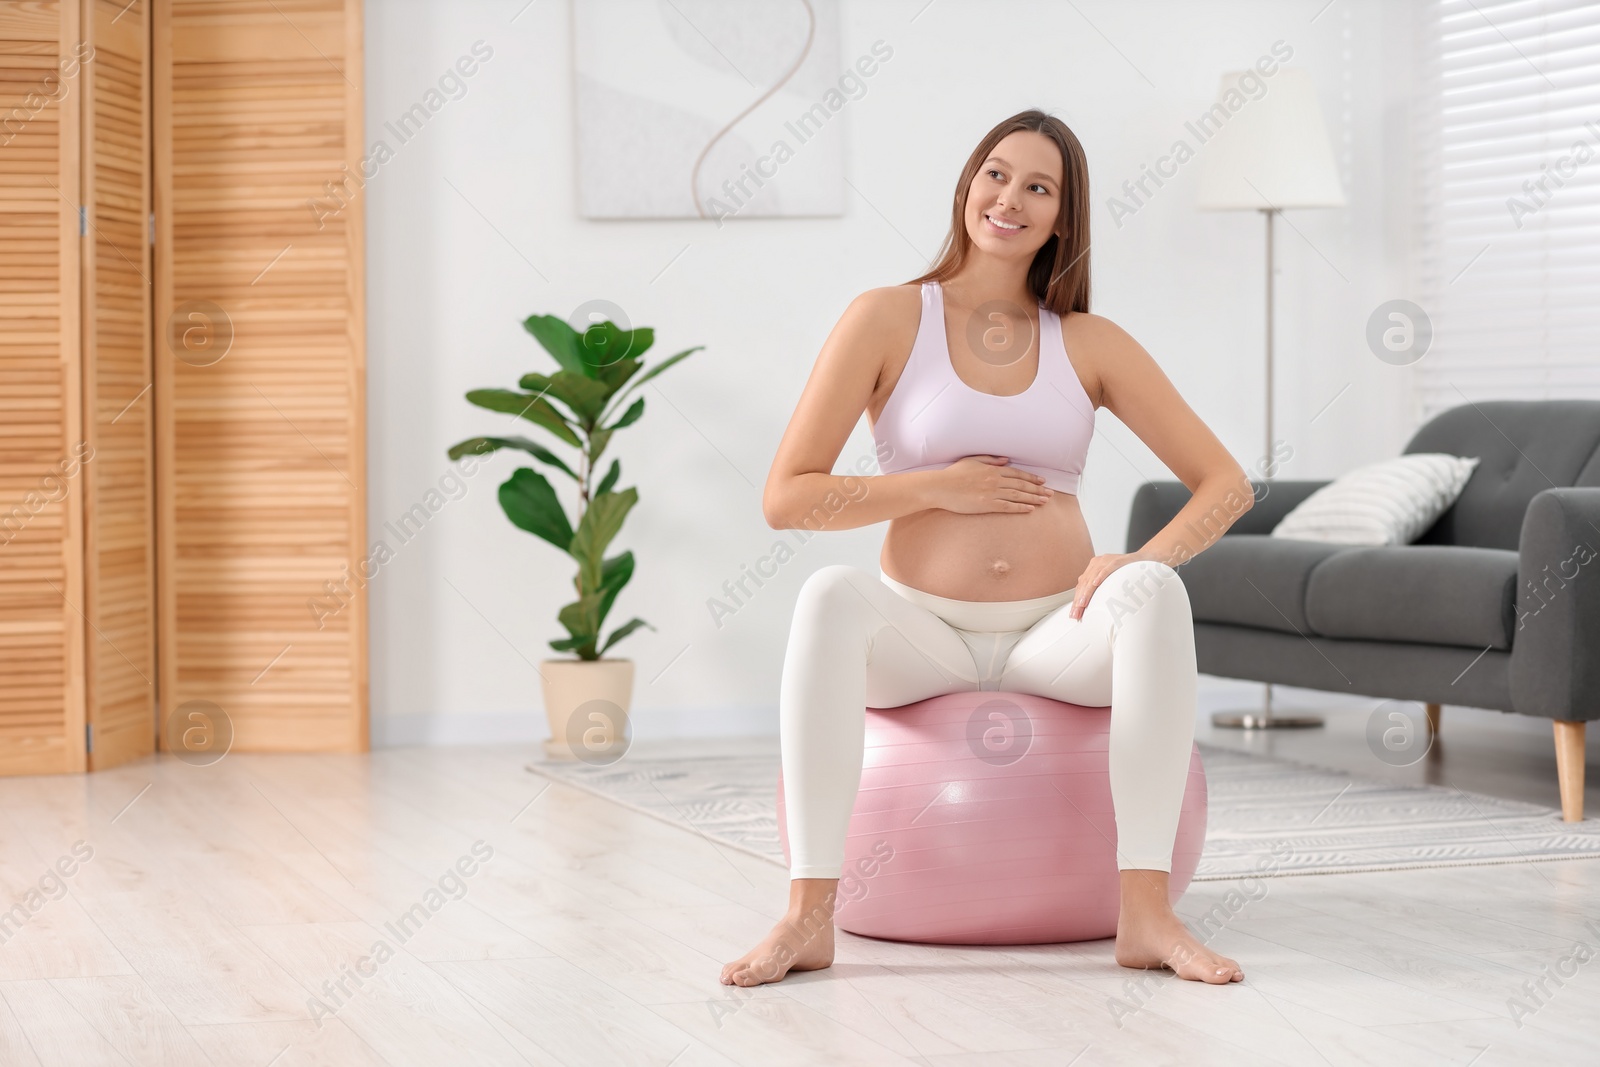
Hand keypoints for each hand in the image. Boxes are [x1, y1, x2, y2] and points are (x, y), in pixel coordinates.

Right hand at [930, 456, 1052, 514]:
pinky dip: (1020, 507)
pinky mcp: (986, 504)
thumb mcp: (971, 460)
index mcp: (992, 469)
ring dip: (1033, 498)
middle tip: (1050, 493)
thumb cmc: (953, 474)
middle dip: (1038, 489)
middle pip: (1021, 485)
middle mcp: (995, 480)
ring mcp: (991, 493)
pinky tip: (1030, 509)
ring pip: (1018, 495)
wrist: (940, 487)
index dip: (1031, 478)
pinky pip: (1008, 506)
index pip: (1017, 473)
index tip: (1042, 482)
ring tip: (1045, 501)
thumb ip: (989, 459)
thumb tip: (1005, 460)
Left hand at [1069, 551, 1155, 619]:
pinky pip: (1108, 567)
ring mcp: (1108, 560)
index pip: (1082, 586)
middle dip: (1079, 600)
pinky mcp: (1119, 560)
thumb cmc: (1128, 573)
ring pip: (1093, 576)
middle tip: (1076, 614)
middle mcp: (1098, 562)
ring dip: (1087, 591)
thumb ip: (1100, 590)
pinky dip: (1101, 575)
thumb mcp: (1111, 581)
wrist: (1146, 559)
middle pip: (1084, 583)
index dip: (1076, 600)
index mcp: (1094, 568)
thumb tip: (1089, 607)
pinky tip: (1095, 583)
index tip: (1074, 614)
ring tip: (1082, 604)